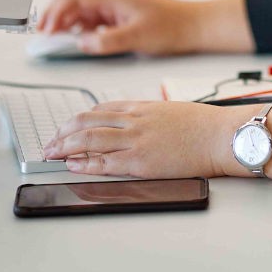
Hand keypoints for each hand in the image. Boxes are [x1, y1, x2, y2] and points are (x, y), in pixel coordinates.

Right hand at [36, 0, 201, 55]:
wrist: (196, 25)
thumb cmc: (173, 26)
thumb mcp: (138, 37)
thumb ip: (107, 41)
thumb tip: (82, 44)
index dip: (55, 10)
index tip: (46, 29)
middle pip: (75, 1)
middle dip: (56, 16)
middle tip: (45, 36)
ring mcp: (117, 7)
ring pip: (84, 10)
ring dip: (68, 23)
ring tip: (58, 41)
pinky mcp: (122, 16)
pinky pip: (95, 20)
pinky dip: (83, 29)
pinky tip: (80, 41)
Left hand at [45, 100, 271, 181]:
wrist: (221, 135)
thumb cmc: (204, 125)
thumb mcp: (170, 110)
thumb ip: (148, 115)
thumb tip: (133, 123)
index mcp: (141, 107)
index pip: (99, 110)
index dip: (77, 120)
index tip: (66, 127)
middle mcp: (133, 121)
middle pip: (87, 124)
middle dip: (63, 134)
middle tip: (50, 143)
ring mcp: (135, 141)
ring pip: (89, 141)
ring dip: (66, 148)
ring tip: (52, 154)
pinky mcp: (141, 162)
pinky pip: (105, 162)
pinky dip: (85, 163)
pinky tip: (73, 165)